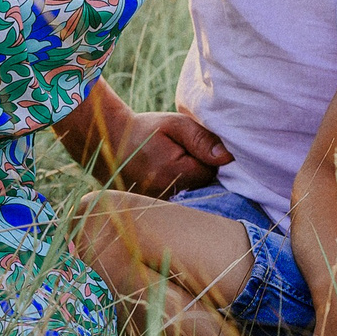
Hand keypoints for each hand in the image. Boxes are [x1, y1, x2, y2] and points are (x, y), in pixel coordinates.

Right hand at [55, 85, 232, 193]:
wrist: (108, 143)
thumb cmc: (145, 131)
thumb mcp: (175, 125)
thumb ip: (202, 139)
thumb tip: (228, 157)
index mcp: (174, 174)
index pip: (211, 173)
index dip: (207, 158)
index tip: (192, 147)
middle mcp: (167, 197)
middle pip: (203, 189)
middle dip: (199, 172)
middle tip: (182, 155)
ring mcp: (158, 207)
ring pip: (192, 197)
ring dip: (189, 183)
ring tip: (171, 165)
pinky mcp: (153, 211)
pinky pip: (178, 204)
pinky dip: (178, 192)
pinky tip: (166, 177)